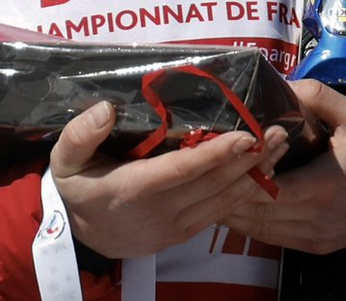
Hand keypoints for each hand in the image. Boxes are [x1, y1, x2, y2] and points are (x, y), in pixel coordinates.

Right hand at [50, 101, 290, 258]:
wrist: (79, 236)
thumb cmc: (75, 187)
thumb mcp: (64, 160)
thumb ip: (80, 134)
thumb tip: (105, 109)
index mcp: (131, 190)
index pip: (181, 171)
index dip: (215, 154)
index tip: (245, 136)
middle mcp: (159, 211)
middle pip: (212, 185)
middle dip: (249, 158)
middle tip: (278, 131)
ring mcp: (175, 226)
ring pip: (224, 200)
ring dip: (256, 173)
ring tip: (281, 146)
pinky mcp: (185, 232)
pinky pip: (222, 211)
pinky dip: (246, 190)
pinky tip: (264, 170)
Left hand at [222, 79, 345, 254]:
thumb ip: (318, 95)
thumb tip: (282, 83)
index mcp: (325, 185)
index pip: (270, 187)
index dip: (243, 171)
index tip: (222, 150)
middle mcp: (317, 217)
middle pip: (256, 210)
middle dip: (227, 189)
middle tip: (202, 166)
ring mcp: (314, 236)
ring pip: (258, 229)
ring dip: (232, 207)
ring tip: (207, 182)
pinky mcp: (313, 245)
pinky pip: (271, 237)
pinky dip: (248, 221)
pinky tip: (230, 200)